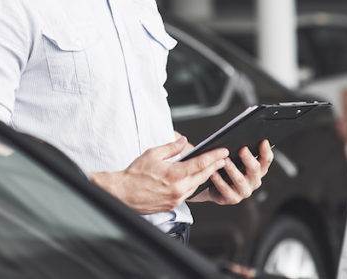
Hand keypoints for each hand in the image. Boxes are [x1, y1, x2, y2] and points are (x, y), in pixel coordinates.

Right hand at [90, 136, 228, 213]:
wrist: (122, 194)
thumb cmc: (134, 174)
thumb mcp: (152, 154)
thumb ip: (171, 147)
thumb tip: (183, 140)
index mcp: (174, 174)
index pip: (200, 164)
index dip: (214, 157)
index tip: (223, 151)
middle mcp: (178, 189)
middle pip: (202, 176)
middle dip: (214, 166)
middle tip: (223, 158)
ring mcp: (176, 199)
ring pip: (196, 186)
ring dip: (204, 176)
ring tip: (211, 167)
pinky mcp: (172, 205)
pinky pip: (188, 194)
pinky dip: (193, 185)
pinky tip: (194, 179)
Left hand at [190, 139, 272, 205]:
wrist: (215, 186)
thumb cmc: (228, 168)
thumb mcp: (236, 158)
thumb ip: (241, 149)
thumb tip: (240, 135)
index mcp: (259, 169)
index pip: (266, 160)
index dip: (266, 151)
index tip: (263, 141)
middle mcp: (254, 181)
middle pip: (254, 169)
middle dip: (249, 158)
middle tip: (242, 149)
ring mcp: (244, 191)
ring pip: (240, 180)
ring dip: (232, 169)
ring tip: (225, 160)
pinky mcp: (232, 198)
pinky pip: (225, 189)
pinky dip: (219, 180)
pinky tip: (213, 172)